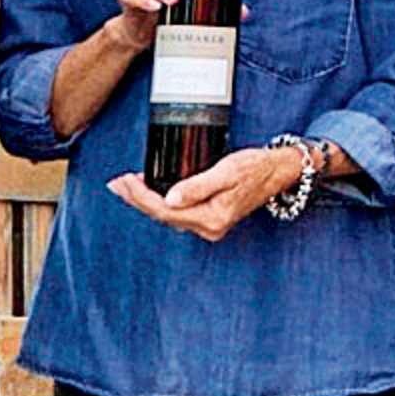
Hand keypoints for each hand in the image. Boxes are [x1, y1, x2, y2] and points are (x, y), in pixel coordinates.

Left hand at [106, 147, 298, 240]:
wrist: (277, 171)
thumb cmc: (255, 168)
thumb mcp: (227, 171)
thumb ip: (198, 185)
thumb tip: (169, 199)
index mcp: (211, 218)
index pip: (165, 210)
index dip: (140, 197)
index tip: (124, 182)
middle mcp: (209, 227)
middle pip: (162, 215)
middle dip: (137, 199)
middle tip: (116, 183)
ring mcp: (209, 224)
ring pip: (168, 215)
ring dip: (145, 200)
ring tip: (126, 186)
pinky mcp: (210, 217)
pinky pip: (178, 213)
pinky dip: (160, 201)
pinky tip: (150, 190)